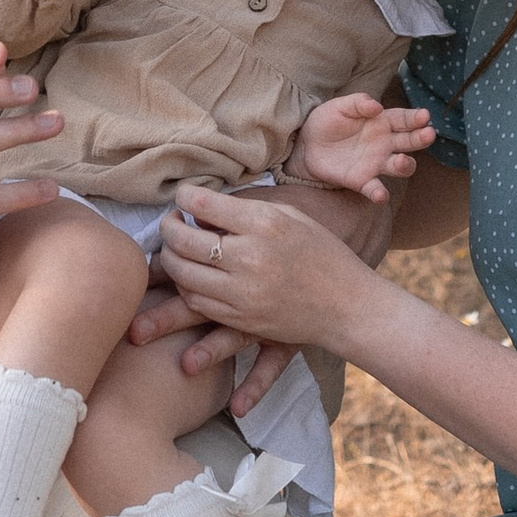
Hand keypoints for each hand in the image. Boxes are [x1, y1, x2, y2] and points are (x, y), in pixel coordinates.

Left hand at [126, 173, 393, 399]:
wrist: (348, 305)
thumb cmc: (322, 252)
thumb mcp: (291, 216)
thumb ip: (246, 209)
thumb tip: (202, 208)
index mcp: (264, 224)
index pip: (202, 204)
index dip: (182, 196)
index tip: (181, 196)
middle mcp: (250, 257)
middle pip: (183, 240)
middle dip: (168, 227)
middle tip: (171, 222)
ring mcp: (244, 293)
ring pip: (183, 274)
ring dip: (170, 259)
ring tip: (174, 250)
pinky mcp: (242, 320)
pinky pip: (196, 303)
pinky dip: (186, 288)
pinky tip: (190, 278)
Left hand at [290, 92, 435, 203]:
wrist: (306, 144)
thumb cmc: (328, 121)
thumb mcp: (340, 106)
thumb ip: (358, 103)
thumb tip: (376, 106)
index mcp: (382, 123)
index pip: (403, 119)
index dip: (415, 118)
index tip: (425, 116)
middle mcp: (384, 144)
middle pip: (409, 142)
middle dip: (420, 138)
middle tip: (429, 134)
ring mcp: (375, 164)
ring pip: (399, 166)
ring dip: (404, 165)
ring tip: (401, 161)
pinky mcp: (361, 181)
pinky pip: (374, 188)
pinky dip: (379, 194)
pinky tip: (380, 195)